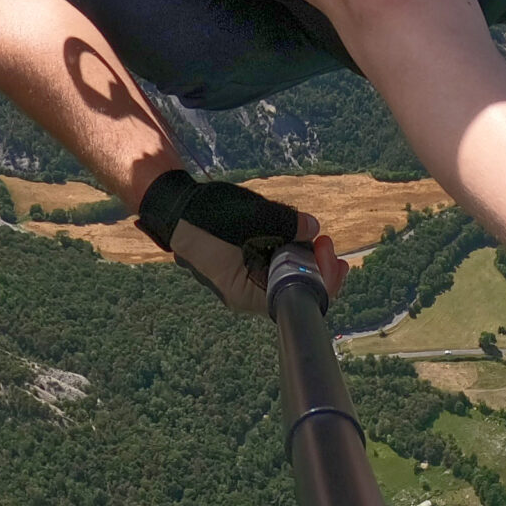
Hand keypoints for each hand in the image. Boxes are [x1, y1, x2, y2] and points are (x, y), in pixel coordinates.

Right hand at [135, 169, 348, 316]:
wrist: (174, 206)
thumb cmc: (205, 215)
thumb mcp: (248, 216)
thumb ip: (283, 223)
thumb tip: (314, 229)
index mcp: (244, 292)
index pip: (291, 299)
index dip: (319, 281)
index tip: (331, 256)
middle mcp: (247, 292)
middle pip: (292, 290)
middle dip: (317, 269)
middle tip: (329, 244)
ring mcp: (246, 278)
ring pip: (286, 276)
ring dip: (306, 259)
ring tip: (321, 240)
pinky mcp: (247, 262)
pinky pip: (276, 265)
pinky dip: (292, 253)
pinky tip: (304, 238)